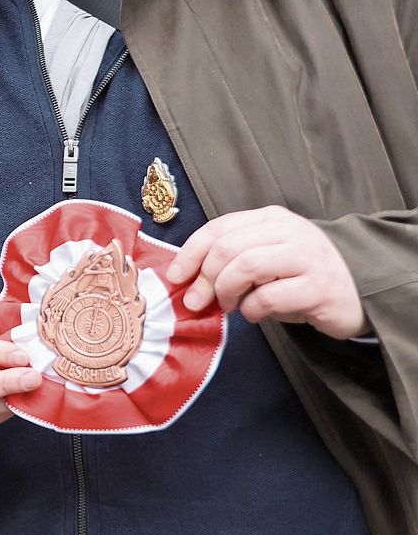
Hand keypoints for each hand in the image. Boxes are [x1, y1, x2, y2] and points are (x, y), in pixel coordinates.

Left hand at [166, 205, 365, 338]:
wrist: (359, 291)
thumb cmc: (301, 276)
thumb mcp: (266, 257)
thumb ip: (233, 259)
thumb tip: (187, 279)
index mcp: (271, 219)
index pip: (219, 228)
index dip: (190, 253)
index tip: (175, 277)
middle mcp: (289, 232)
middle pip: (228, 247)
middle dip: (204, 277)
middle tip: (198, 301)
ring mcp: (307, 257)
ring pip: (247, 266)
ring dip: (226, 290)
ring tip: (228, 306)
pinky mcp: (319, 287)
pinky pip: (271, 296)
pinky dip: (253, 309)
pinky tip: (254, 315)